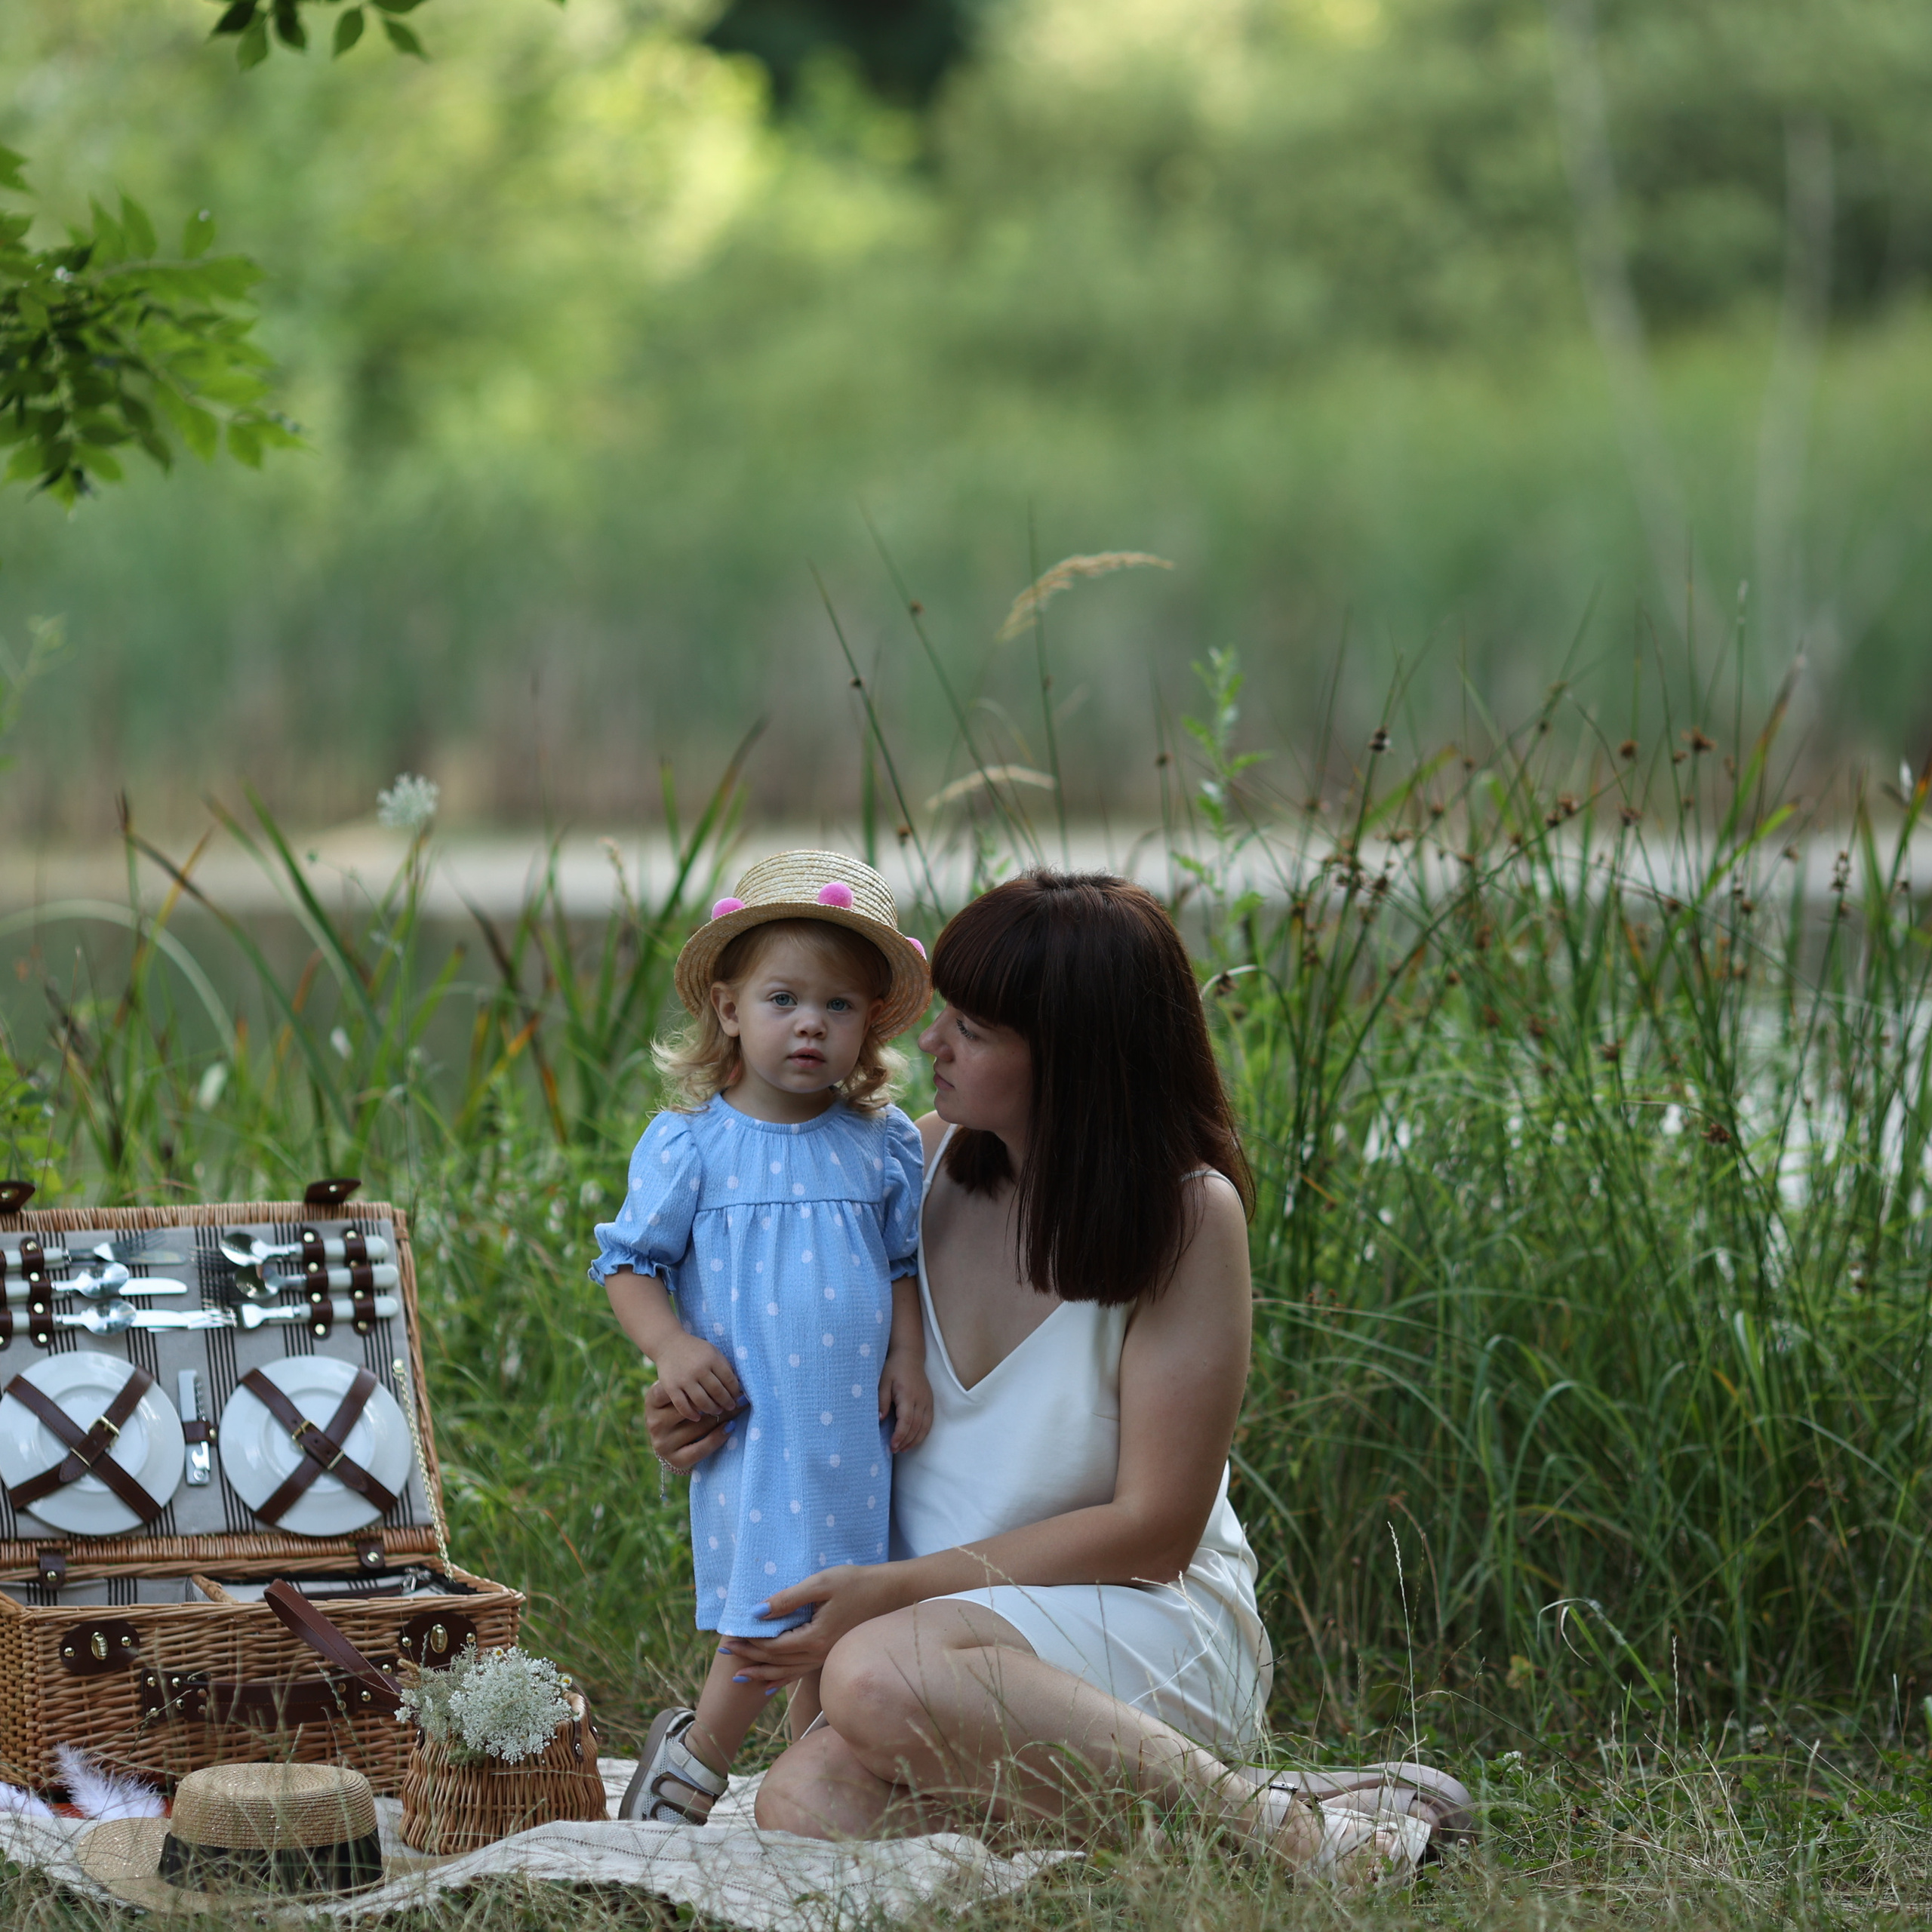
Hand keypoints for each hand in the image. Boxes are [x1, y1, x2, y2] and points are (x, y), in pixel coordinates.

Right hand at [643, 1377, 742, 1470]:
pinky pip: (700, 1448)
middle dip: (717, 1400)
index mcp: (652, 1400)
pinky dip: (718, 1437)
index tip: (720, 1379)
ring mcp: (662, 1442)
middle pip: (692, 1407)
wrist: (672, 1441)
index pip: (675, 1387)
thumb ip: (693, 1384)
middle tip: (738, 1394)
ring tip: (739, 1407)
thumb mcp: (679, 1393)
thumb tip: (728, 1376)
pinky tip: (730, 1427)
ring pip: (699, 1425)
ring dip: (723, 1416)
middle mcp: (654, 1422)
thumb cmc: (679, 1408)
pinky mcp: (673, 1459)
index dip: (700, 1384)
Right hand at [651, 1331, 741, 1422]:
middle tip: (730, 1407)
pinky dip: (691, 1414)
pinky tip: (697, 1417)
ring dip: (712, 1409)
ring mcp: (684, 1379)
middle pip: (717, 1392)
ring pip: (702, 1401)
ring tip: (717, 1411)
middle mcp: (698, 1369)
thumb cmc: (695, 1350)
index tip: (737, 1397)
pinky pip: (682, 1405)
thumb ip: (724, 1366)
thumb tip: (737, 1385)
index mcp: (711, 1359)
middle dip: (726, 1402)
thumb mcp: (712, 1352)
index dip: (735, 1391)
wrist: (668, 1344)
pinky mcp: (671, 1387)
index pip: (729, 1379)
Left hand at [716, 1562, 911, 1686]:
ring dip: (762, 1673)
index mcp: (815, 1638)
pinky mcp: (830, 1655)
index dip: (750, 1642)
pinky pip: (801, 1672)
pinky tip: (771, 1683)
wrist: (890, 1594)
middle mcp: (819, 1655)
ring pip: (787, 1672)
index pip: (773, 1646)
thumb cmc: (856, 1583)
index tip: (729, 1638)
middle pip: (777, 1662)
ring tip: (740, 1676)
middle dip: (750, 1657)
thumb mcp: (821, 1584)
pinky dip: (782, 1678)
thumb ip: (788, 1599)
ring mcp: (826, 1658)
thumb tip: (757, 1612)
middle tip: (725, 1654)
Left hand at [879, 1351, 931, 1451]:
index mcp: (908, 1395)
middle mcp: (921, 1400)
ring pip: (925, 1426)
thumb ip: (882, 1400)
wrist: (909, 1356)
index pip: (906, 1421)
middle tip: (895, 1450)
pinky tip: (914, 1439)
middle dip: (906, 1441)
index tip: (892, 1445)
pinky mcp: (930, 1401)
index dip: (900, 1435)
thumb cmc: (894, 1368)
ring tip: (903, 1449)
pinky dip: (923, 1433)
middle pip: (916, 1427)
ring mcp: (927, 1401)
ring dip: (915, 1440)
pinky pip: (929, 1422)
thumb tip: (880, 1419)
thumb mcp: (883, 1382)